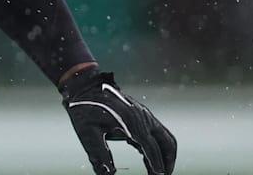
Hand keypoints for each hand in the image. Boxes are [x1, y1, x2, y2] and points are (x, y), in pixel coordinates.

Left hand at [60, 66, 176, 174]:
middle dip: (168, 161)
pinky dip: (158, 146)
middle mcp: (143, 118)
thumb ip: (99, 154)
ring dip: (166, 154)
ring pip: (165, 137)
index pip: (151, 148)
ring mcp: (144, 115)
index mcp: (132, 123)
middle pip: (167, 142)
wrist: (84, 86)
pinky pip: (157, 132)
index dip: (156, 164)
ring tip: (158, 171)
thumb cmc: (84, 109)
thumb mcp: (87, 133)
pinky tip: (147, 157)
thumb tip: (109, 174)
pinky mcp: (140, 114)